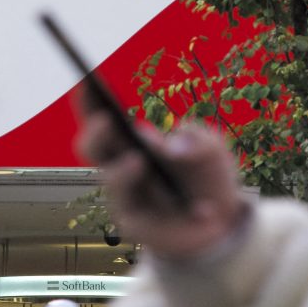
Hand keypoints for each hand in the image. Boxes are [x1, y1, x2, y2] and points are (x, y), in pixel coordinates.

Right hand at [77, 109, 246, 258]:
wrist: (222, 223)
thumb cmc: (207, 177)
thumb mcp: (213, 150)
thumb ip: (198, 140)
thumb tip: (168, 145)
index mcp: (131, 140)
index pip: (100, 115)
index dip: (89, 100)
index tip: (86, 81)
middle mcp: (119, 165)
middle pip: (90, 147)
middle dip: (94, 133)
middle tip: (107, 120)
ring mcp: (124, 196)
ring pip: (110, 180)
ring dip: (122, 170)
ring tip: (139, 161)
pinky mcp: (134, 225)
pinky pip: (136, 216)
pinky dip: (163, 208)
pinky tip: (191, 208)